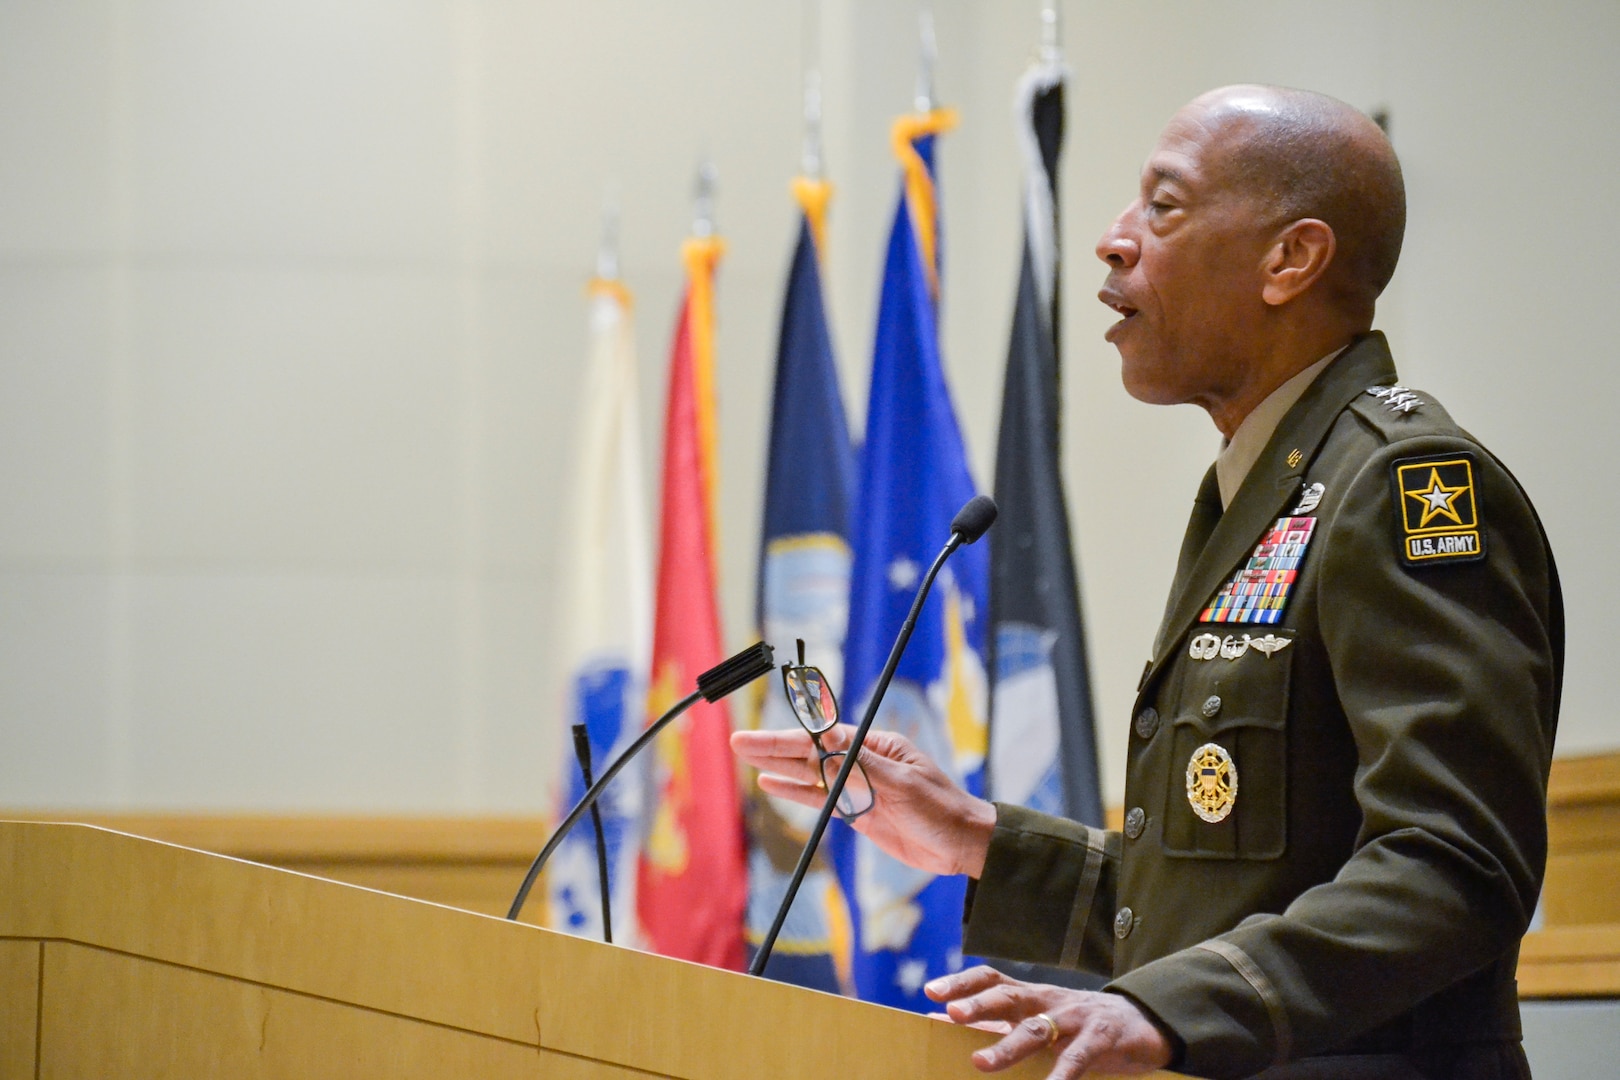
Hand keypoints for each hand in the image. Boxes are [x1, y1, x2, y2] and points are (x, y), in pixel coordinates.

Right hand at [729, 724, 996, 877]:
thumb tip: (823, 743)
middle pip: (811, 752)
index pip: (825, 738)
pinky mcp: (858, 812)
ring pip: (810, 774)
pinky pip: (820, 799)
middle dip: (774, 747)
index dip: (790, 737)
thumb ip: (859, 766)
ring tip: (746, 756)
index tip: (763, 734)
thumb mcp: (901, 785)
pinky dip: (795, 792)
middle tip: (738, 741)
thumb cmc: (941, 809)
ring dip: (779, 766)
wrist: (963, 846)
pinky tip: (771, 785)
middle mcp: (864, 762)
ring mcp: (859, 787)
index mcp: (877, 746)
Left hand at [925, 966, 1172, 1077]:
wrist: (1141, 1023)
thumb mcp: (1035, 1018)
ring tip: (980, 1063)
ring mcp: (1074, 1019)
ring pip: (1036, 1030)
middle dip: (979, 1005)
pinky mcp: (1100, 1040)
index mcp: (1029, 995)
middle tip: (952, 1014)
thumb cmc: (1077, 1024)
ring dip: (1007, 1046)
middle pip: (1009, 998)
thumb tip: (939, 1020)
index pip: (991, 979)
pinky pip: (1076, 1060)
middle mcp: (1048, 1001)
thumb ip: (992, 1022)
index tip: (930, 991)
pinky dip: (1060, 1077)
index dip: (961, 983)